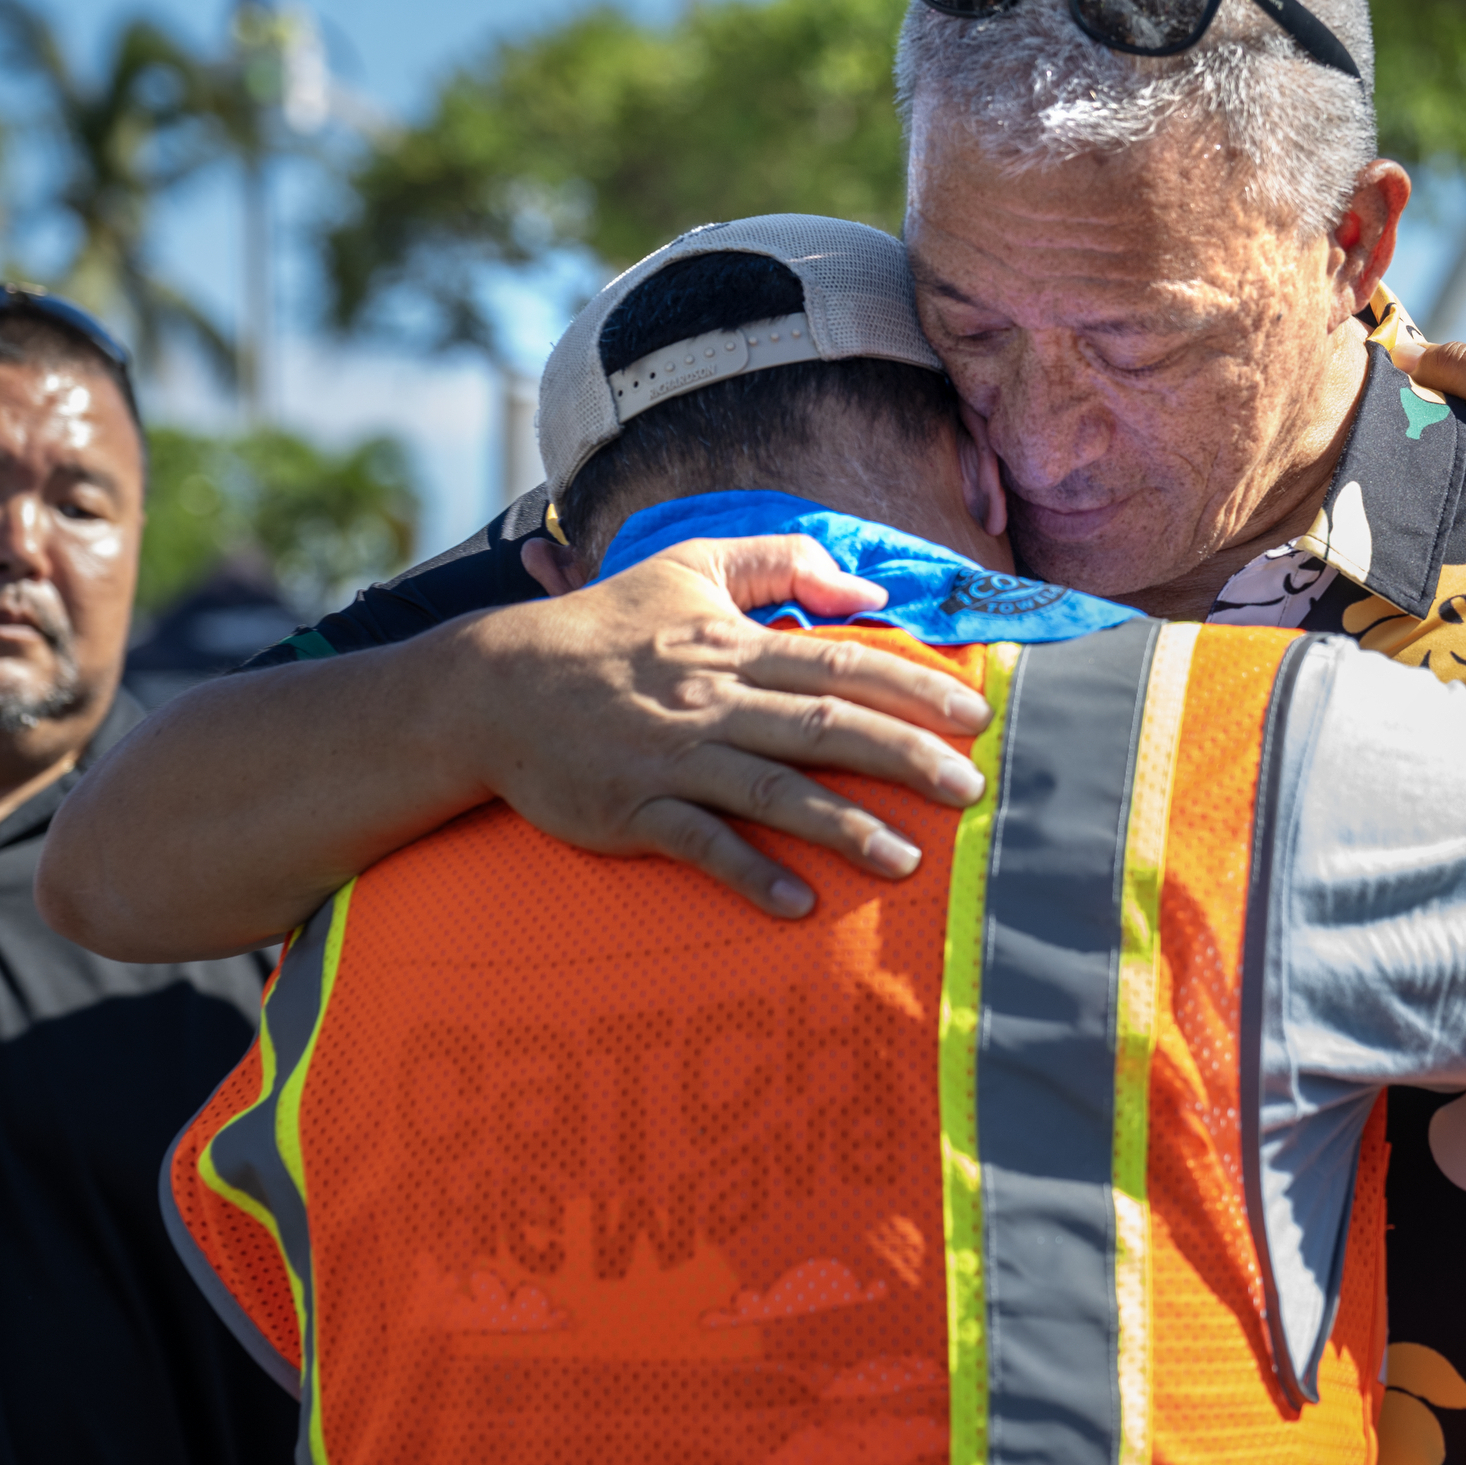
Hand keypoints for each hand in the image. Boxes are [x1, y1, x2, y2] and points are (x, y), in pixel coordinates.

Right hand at [462, 533, 991, 916]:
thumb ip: (777, 561)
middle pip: (824, 726)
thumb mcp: (686, 566)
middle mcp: (712, 702)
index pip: (841, 664)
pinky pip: (698, 844)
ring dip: (844, 826)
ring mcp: (671, 759)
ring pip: (772, 789)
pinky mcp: (631, 810)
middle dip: (903, 757)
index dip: (913, 688)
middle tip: (970, 790)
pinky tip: (798, 903)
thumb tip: (862, 586)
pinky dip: (748, 872)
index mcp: (732, 647)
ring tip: (907, 861)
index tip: (973, 717)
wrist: (491, 687)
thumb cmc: (603, 628)